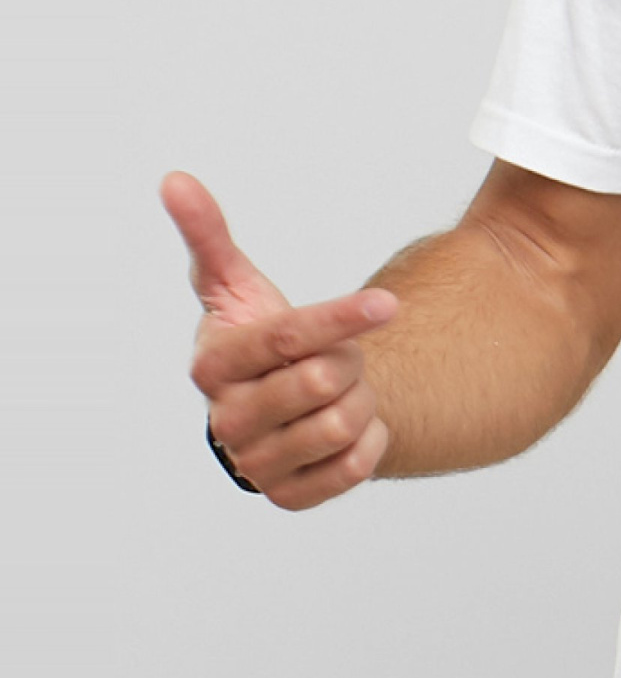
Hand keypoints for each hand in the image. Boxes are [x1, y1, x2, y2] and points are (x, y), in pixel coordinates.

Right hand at [163, 171, 398, 509]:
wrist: (282, 405)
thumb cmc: (260, 339)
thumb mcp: (234, 285)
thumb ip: (208, 236)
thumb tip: (174, 180)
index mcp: (213, 365)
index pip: (288, 338)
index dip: (341, 318)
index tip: (387, 303)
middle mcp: (226, 420)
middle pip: (322, 381)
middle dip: (348, 359)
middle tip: (340, 356)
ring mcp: (254, 463)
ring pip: (342, 423)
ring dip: (361, 399)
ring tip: (342, 390)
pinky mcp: (287, 497)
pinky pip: (355, 465)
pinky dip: (369, 440)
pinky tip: (351, 425)